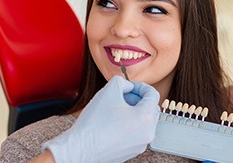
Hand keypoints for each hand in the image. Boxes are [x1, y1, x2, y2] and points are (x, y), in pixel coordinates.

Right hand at [42, 75, 159, 162]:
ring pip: (144, 120)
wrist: (80, 149)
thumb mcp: (109, 90)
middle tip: (122, 96)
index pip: (153, 94)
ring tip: (116, 109)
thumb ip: (123, 82)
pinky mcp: (132, 151)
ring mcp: (140, 144)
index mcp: (146, 118)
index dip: (140, 86)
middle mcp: (148, 133)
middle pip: (151, 108)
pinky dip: (129, 123)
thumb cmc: (94, 123)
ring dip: (133, 110)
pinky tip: (113, 121)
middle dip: (138, 98)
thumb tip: (128, 87)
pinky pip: (136, 132)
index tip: (129, 86)